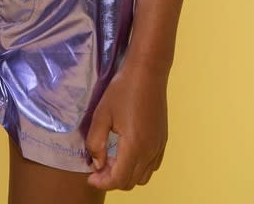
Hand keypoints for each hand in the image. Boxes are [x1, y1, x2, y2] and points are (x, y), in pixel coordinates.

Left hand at [85, 60, 167, 190]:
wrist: (148, 72)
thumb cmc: (122, 89)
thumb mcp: (102, 113)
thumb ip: (96, 142)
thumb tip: (97, 163)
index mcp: (134, 146)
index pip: (118, 179)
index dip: (102, 182)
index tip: (89, 177)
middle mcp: (150, 151)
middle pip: (130, 182)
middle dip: (112, 179)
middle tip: (98, 166)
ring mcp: (159, 147)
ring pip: (143, 177)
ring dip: (126, 174)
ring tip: (111, 160)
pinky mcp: (163, 141)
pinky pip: (152, 166)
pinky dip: (138, 168)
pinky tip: (127, 153)